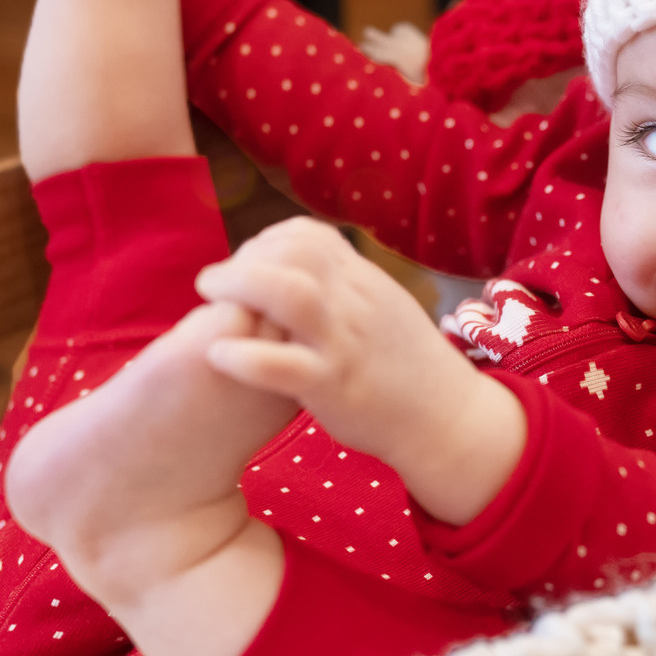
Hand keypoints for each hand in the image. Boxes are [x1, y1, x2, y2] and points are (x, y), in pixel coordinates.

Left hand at [196, 218, 526, 524]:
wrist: (447, 420)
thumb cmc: (406, 369)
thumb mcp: (381, 311)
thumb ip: (344, 288)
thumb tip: (299, 268)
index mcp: (364, 282)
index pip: (307, 235)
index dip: (266, 242)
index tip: (245, 266)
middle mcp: (355, 302)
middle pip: (294, 251)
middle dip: (243, 259)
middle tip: (213, 284)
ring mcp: (345, 343)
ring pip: (289, 294)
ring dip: (238, 287)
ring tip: (207, 301)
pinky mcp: (334, 386)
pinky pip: (283, 364)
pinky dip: (245, 356)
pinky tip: (219, 355)